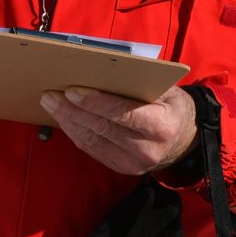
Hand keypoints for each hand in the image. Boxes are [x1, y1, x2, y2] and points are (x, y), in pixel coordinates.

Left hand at [40, 83, 198, 174]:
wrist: (185, 140)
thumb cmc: (172, 107)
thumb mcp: (167, 90)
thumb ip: (140, 82)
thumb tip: (103, 69)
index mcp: (161, 126)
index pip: (123, 114)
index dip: (95, 103)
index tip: (72, 90)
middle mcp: (147, 149)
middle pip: (102, 127)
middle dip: (73, 110)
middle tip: (50, 94)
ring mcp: (133, 163)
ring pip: (92, 140)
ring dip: (68, 121)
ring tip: (50, 104)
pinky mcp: (121, 168)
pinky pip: (92, 149)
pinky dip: (75, 133)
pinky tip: (64, 119)